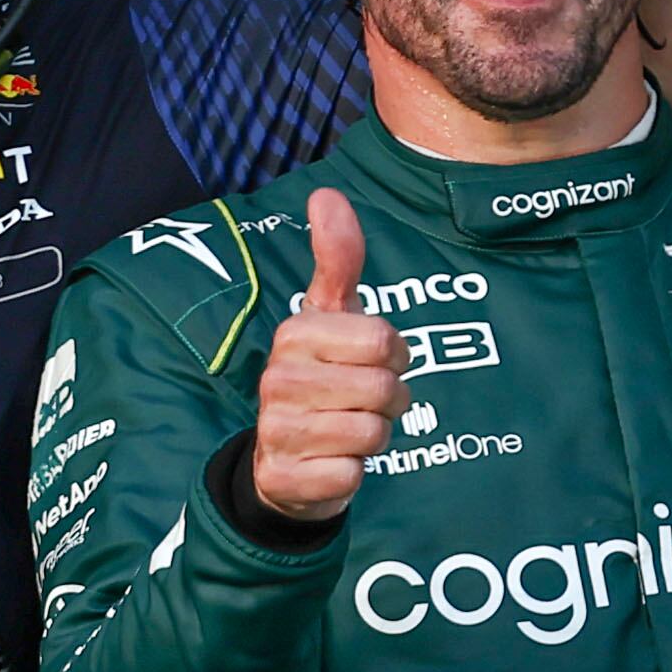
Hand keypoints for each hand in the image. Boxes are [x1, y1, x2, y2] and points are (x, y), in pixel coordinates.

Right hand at [251, 189, 412, 523]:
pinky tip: (330, 463)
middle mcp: (278, 379)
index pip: (384, 340)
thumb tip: (326, 192)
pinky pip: (351, 474)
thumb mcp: (332, 317)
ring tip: (347, 430)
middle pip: (383, 387)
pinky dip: (352, 473)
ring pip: (372, 432)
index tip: (374, 361)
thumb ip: (338, 258)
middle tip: (363, 402)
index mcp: (295, 334)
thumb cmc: (322, 378)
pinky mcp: (283, 478)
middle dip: (389, 400)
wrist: (284, 463)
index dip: (395, 356)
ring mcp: (276, 430)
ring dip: (373, 437)